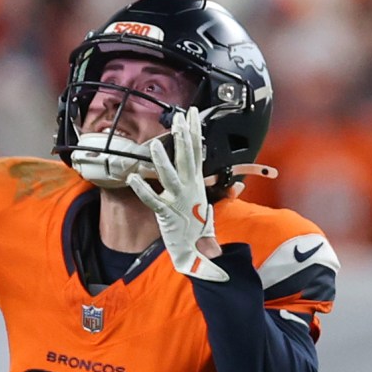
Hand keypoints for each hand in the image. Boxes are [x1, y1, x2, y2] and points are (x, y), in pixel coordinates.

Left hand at [127, 108, 228, 282]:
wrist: (198, 255)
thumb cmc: (199, 230)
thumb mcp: (209, 208)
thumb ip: (222, 195)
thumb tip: (238, 187)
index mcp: (196, 184)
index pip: (196, 152)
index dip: (194, 132)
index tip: (192, 115)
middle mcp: (188, 189)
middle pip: (186, 158)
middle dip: (183, 137)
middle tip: (180, 117)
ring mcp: (178, 201)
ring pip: (169, 176)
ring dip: (162, 161)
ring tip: (154, 144)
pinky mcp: (166, 215)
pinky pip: (153, 201)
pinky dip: (144, 191)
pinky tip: (133, 178)